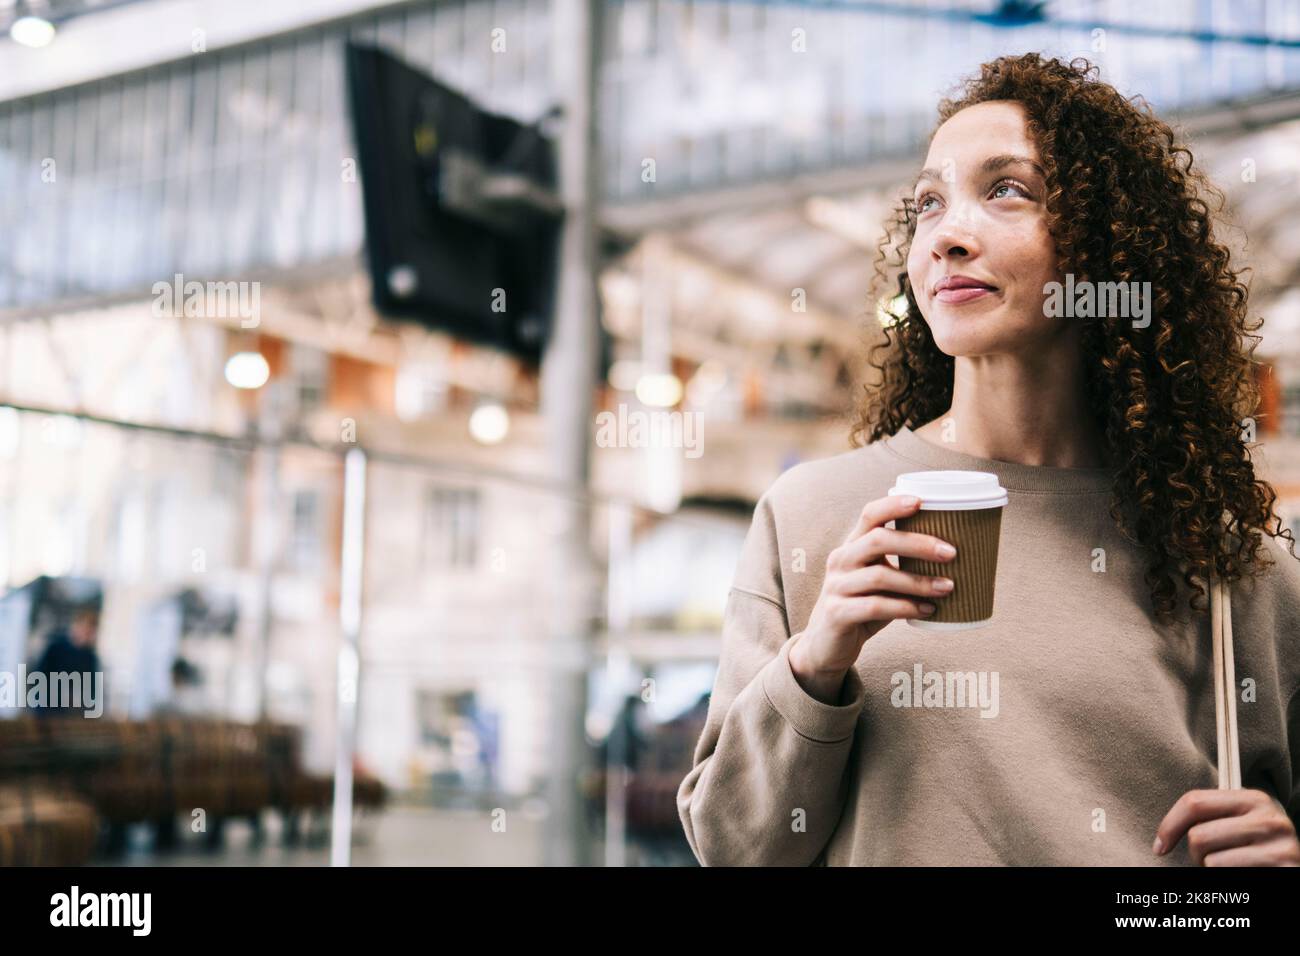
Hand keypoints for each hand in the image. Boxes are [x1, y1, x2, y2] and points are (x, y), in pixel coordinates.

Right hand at [790, 494, 956, 699]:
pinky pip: (875, 606)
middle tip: (951, 553)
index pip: (870, 515)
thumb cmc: (863, 607)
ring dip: (918, 581)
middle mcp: (840, 560)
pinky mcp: (837, 613)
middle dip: (918, 543)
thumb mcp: (879, 581)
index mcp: (852, 546)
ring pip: (880, 575)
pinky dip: (905, 607)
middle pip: (878, 540)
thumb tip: (954, 559)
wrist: (826, 645)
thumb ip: (902, 566)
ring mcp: (836, 586)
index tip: (922, 501)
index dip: (894, 505)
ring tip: (948, 587)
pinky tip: (927, 610)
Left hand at [1154, 788, 1299, 865]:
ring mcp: (1280, 846)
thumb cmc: (1256, 846)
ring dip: (1211, 869)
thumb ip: (1210, 815)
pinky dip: (1226, 880)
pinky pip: (1227, 875)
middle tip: (1211, 859)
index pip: (1194, 802)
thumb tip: (1160, 841)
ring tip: (1228, 866)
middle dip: (1196, 854)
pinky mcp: (1283, 869)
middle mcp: (1269, 819)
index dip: (1169, 826)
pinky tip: (1242, 873)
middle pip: (1199, 836)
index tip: (1159, 846)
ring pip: (1211, 861)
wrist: (1294, 865)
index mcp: (1254, 798)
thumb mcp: (1239, 822)